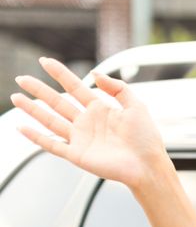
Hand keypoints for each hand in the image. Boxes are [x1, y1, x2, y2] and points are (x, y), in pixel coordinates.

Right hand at [11, 57, 166, 190]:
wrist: (148, 165)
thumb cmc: (146, 139)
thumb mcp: (136, 106)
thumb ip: (117, 87)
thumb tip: (94, 74)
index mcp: (100, 110)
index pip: (75, 87)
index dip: (60, 74)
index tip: (45, 61)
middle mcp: (87, 123)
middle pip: (57, 102)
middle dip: (39, 90)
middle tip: (21, 78)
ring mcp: (80, 138)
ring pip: (50, 120)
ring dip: (32, 109)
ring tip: (15, 97)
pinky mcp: (77, 155)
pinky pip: (52, 144)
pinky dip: (36, 137)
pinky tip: (21, 127)